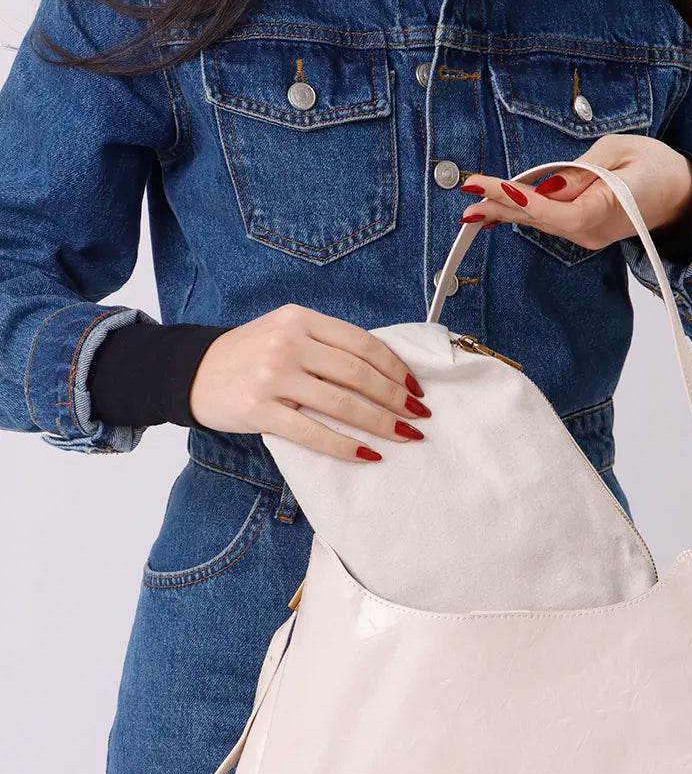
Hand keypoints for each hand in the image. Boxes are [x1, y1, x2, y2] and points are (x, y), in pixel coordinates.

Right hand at [189, 304, 430, 461]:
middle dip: (396, 398)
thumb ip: (324, 344)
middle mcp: (288, 343)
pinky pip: (313, 432)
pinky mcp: (260, 411)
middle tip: (418, 417)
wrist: (190, 373)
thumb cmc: (246, 357)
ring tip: (403, 436)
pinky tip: (367, 454)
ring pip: (342, 403)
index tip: (415, 388)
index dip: (394, 368)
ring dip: (380, 423)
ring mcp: (273, 377)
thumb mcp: (284, 333)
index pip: (361, 343)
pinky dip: (345, 446)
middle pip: (358, 374)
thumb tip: (381, 372)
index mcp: (300, 319)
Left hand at [458, 134, 691, 250]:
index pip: (554, 210)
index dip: (521, 200)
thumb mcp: (620, 152)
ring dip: (507, 211)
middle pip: (540, 220)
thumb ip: (581, 171)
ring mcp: (588, 236)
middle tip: (467, 197)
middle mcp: (592, 231)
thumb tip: (547, 187)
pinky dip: (524, 212)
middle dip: (502, 206)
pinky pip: (550, 221)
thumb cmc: (655, 166)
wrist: (681, 195)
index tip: (492, 186)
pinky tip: (499, 211)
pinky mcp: (585, 232)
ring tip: (472, 205)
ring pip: (541, 222)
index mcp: (605, 210)